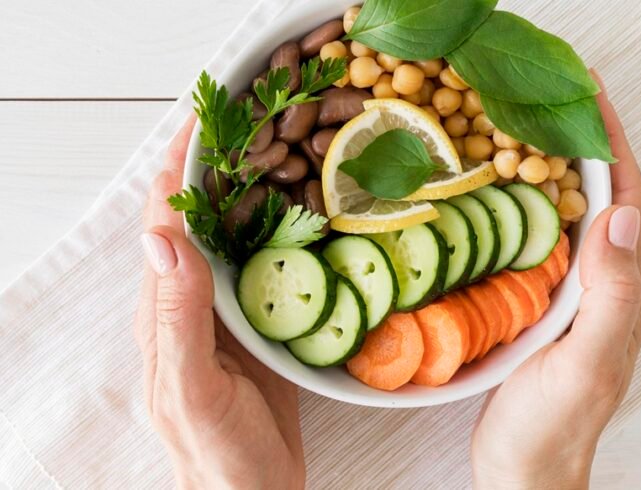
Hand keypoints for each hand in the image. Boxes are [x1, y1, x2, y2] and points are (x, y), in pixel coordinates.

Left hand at [134, 117, 305, 488]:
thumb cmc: (217, 454)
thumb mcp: (193, 389)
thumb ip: (177, 316)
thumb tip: (162, 234)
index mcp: (165, 309)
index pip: (165, 221)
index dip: (178, 166)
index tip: (205, 115)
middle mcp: (191, 299)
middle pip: (197, 214)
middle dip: (215, 161)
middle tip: (251, 113)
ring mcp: (227, 309)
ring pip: (233, 232)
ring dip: (248, 185)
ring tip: (278, 142)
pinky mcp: (258, 322)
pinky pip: (264, 261)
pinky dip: (278, 224)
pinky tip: (303, 207)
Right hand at [471, 71, 640, 488]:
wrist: (525, 468)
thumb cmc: (552, 425)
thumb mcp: (585, 361)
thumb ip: (611, 293)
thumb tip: (622, 215)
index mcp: (625, 293)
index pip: (628, 202)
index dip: (612, 146)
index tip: (587, 97)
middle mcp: (607, 287)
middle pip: (604, 199)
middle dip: (586, 145)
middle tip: (552, 100)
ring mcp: (576, 296)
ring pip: (572, 217)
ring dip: (557, 169)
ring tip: (527, 129)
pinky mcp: (545, 305)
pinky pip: (542, 241)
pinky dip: (527, 206)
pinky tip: (501, 193)